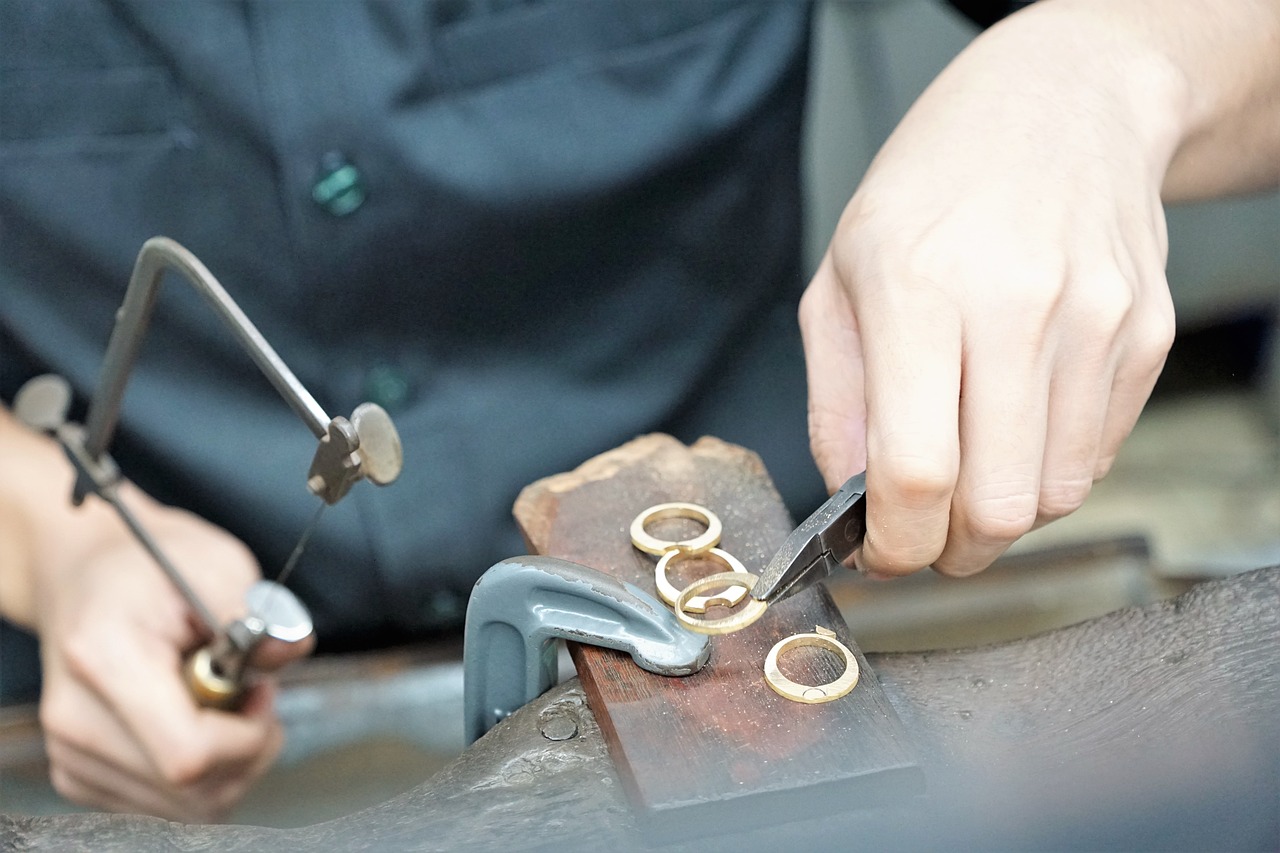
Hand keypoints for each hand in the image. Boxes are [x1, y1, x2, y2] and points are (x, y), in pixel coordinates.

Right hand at [33, 492, 312, 820]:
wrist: (85, 574)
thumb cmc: (152, 564)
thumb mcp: (215, 563)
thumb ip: (255, 612)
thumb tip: (291, 649)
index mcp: (104, 658)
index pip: (189, 754)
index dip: (248, 736)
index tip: (260, 690)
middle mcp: (75, 718)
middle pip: (193, 790)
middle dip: (248, 749)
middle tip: (251, 691)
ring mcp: (71, 753)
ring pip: (186, 808)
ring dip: (229, 763)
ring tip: (224, 700)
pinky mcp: (78, 774)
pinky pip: (165, 807)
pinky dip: (200, 775)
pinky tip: (195, 720)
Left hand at [800, 12, 1177, 577]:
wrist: (1059, 106)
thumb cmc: (931, 192)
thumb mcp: (840, 280)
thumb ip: (836, 401)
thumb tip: (850, 499)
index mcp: (917, 290)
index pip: (916, 471)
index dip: (895, 543)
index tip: (883, 553)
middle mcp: (1015, 306)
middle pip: (997, 506)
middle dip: (952, 549)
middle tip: (926, 533)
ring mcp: (1094, 320)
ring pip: (1054, 495)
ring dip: (1003, 514)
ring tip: (970, 465)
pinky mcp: (1145, 332)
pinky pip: (1098, 455)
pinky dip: (1050, 468)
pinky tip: (1018, 420)